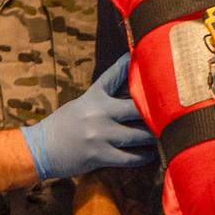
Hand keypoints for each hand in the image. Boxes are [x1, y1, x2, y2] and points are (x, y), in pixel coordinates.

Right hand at [21, 54, 155, 179]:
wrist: (41, 148)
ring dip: (153, 137)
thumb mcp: (82, 104)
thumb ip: (104, 99)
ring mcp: (99, 134)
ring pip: (137, 135)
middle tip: (173, 112)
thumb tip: (131, 92)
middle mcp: (98, 112)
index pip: (115, 75)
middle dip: (156, 111)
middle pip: (136, 107)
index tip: (145, 56)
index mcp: (93, 96)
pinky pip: (129, 157)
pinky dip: (143, 157)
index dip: (131, 64)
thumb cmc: (63, 125)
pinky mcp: (99, 155)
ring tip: (166, 136)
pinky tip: (150, 154)